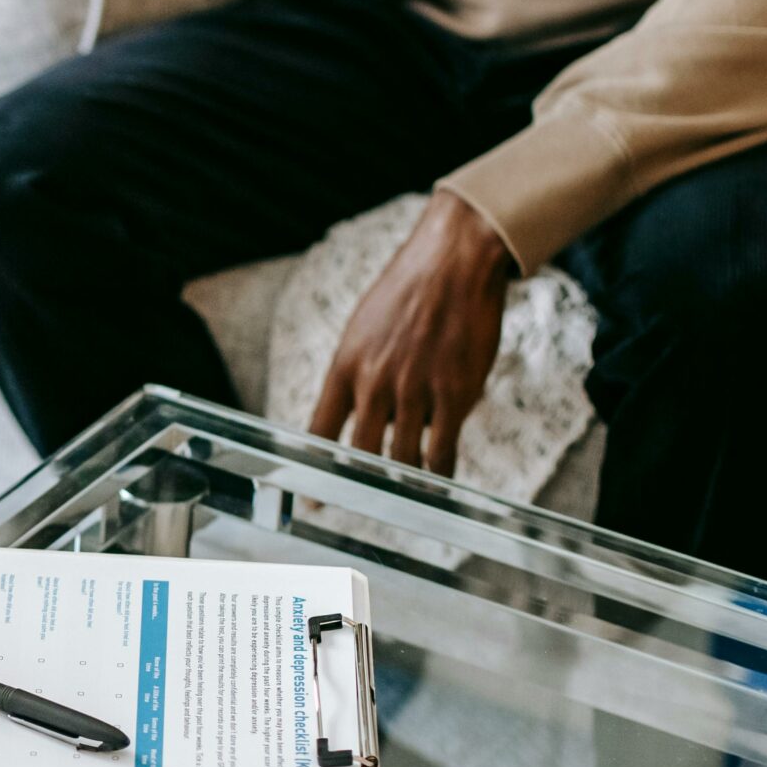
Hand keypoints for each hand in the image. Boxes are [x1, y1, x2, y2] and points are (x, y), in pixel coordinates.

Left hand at [307, 191, 515, 475]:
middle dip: (362, 486)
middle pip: (361, 454)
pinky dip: (440, 472)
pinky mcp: (454, 393)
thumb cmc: (408, 292)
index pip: (320, 430)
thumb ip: (357, 371)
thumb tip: (354, 411)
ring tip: (407, 495)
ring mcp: (415, 390)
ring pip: (403, 459)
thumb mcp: (363, 328)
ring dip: (405, 482)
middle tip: (367, 505)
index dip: (316, 470)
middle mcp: (375, 382)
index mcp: (346, 365)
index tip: (312, 497)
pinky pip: (442, 450)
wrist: (454, 261)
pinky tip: (439, 481)